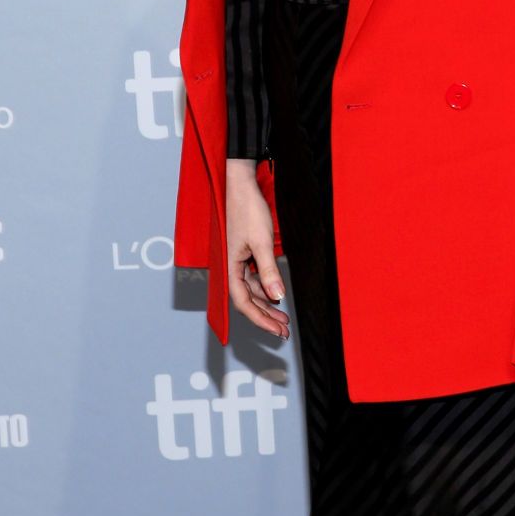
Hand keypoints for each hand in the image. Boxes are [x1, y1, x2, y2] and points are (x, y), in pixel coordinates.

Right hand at [227, 160, 289, 340]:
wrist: (241, 185)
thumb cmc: (248, 210)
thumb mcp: (262, 242)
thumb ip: (269, 271)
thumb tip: (277, 297)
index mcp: (230, 266)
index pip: (243, 302)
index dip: (260, 319)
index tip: (277, 330)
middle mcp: (232, 267)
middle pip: (247, 300)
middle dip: (265, 317)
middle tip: (284, 330)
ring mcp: (238, 261)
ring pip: (252, 291)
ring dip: (267, 305)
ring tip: (283, 318)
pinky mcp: (245, 254)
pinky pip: (254, 279)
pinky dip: (265, 289)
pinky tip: (276, 295)